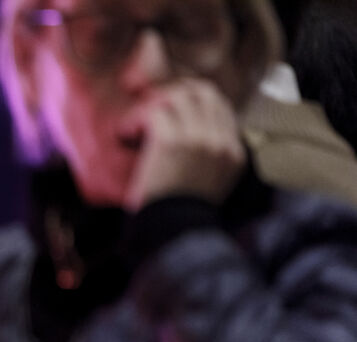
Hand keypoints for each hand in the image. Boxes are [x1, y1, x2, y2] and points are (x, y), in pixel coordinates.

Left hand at [122, 78, 245, 211]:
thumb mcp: (212, 187)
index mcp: (234, 153)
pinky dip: (135, 120)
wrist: (172, 232)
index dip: (194, 100)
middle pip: (203, 93)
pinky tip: (125, 134)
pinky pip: (154, 112)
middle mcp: (220, 142)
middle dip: (176, 92)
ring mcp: (198, 139)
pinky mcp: (171, 142)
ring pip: (178, 97)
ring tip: (137, 122)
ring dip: (153, 105)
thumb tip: (195, 136)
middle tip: (153, 103)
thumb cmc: (181, 215)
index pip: (221, 107)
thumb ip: (212, 159)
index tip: (173, 106)